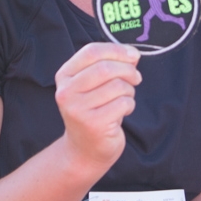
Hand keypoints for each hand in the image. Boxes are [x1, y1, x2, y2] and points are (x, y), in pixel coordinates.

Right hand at [54, 42, 140, 172]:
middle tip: (136, 78)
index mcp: (64, 76)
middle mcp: (66, 92)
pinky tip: (122, 112)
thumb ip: (109, 65)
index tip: (133, 55)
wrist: (84, 150)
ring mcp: (78, 109)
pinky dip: (129, 105)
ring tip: (124, 99)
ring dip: (129, 91)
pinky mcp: (93, 124)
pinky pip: (123, 103)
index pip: (91, 51)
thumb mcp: (93, 85)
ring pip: (117, 86)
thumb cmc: (94, 111)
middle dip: (128, 70)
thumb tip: (133, 54)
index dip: (116, 50)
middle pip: (105, 68)